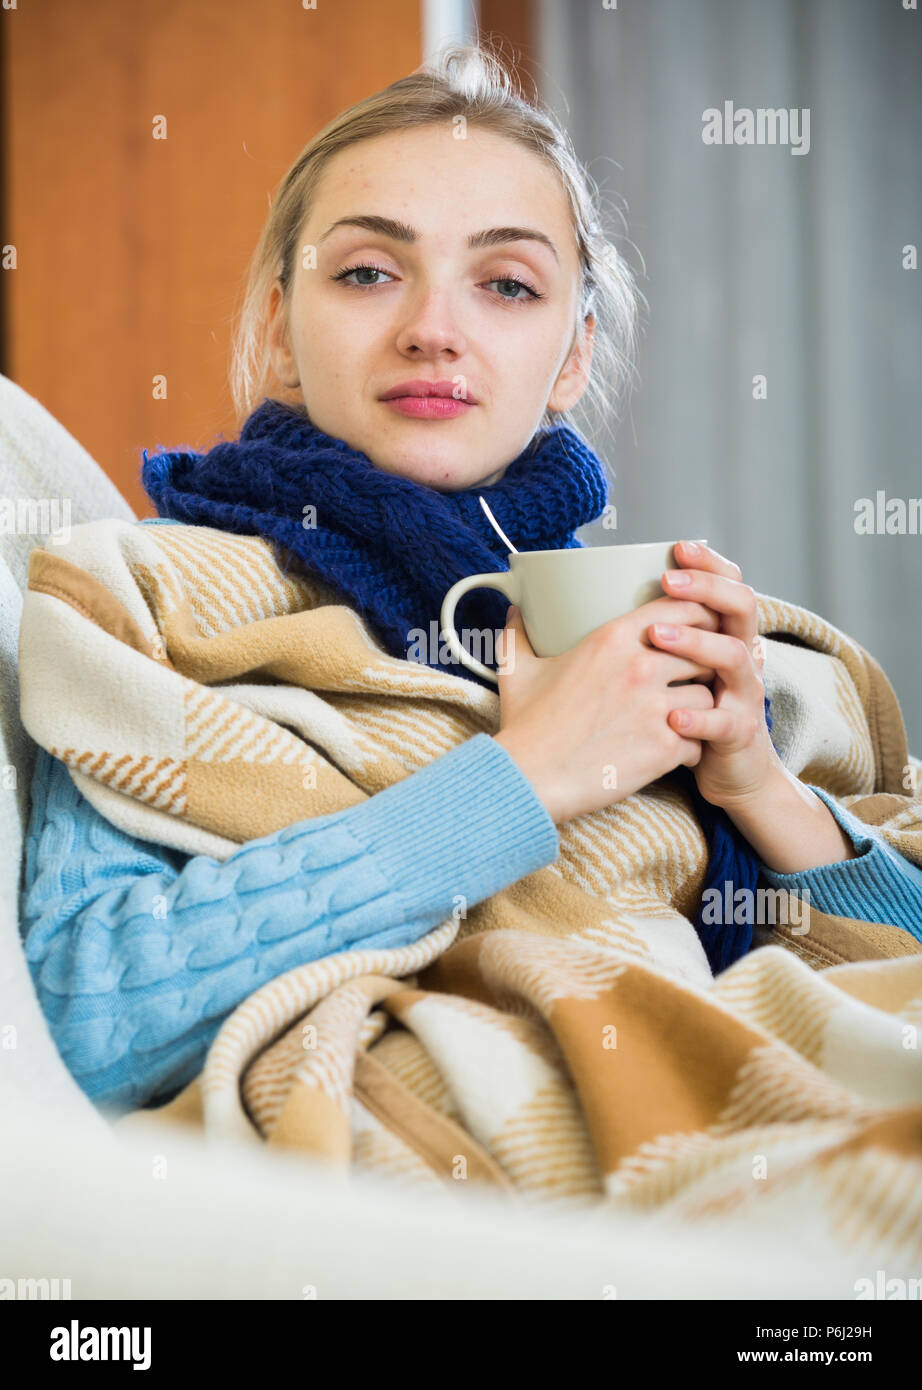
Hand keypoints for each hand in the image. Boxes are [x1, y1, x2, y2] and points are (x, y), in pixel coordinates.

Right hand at [493, 594, 718, 825]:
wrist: (529, 779)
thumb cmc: (525, 726)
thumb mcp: (517, 671)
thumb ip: (519, 635)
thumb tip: (515, 612)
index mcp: (614, 638)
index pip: (685, 608)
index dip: (699, 617)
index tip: (698, 629)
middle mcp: (642, 666)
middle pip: (706, 652)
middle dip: (704, 665)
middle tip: (692, 679)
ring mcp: (657, 708)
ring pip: (708, 696)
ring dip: (701, 708)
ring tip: (686, 718)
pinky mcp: (665, 748)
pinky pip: (701, 740)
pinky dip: (692, 748)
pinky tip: (675, 752)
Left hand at [646, 539, 780, 809]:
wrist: (731, 772)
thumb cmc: (686, 713)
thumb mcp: (669, 669)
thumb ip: (643, 634)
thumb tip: (571, 602)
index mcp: (722, 635)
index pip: (728, 584)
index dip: (709, 565)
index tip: (677, 548)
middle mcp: (741, 656)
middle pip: (741, 607)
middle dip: (706, 588)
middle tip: (668, 580)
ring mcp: (743, 694)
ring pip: (733, 656)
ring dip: (697, 642)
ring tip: (656, 636)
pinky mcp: (739, 734)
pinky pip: (724, 722)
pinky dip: (699, 718)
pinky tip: (671, 718)